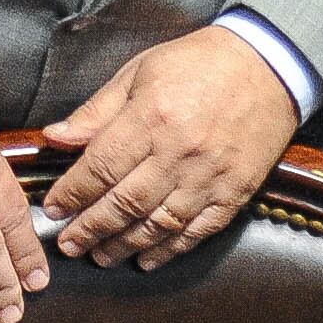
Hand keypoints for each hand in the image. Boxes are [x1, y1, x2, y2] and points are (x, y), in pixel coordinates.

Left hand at [41, 26, 301, 268]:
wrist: (269, 65)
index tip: (54, 209)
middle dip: (91, 229)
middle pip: (125, 203)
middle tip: (69, 245)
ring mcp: (210, 176)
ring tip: (100, 256)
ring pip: (158, 224)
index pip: (101, 167)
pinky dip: (170, 250)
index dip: (73, 193)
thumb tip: (56, 138)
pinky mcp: (236, 192)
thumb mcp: (139, 72)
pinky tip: (147, 259)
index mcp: (151, 116)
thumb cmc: (198, 63)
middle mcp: (179, 152)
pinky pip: (197, 231)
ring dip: (124, 246)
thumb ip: (97, 111)